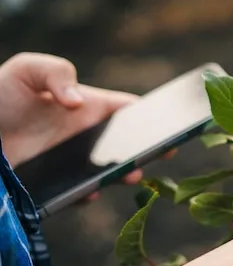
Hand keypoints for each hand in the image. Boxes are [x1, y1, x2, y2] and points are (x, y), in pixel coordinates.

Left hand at [0, 53, 174, 198]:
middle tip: (163, 155)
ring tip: (131, 175)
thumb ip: (57, 73)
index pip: (129, 110)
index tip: (172, 125)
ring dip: (123, 175)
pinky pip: (78, 192)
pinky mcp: (55, 183)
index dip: (153, 116)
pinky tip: (90, 191)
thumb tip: (79, 104)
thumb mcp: (26, 70)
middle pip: (127, 145)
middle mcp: (85, 135)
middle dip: (147, 150)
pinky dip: (87, 194)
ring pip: (108, 171)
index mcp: (88, 106)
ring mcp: (72, 161)